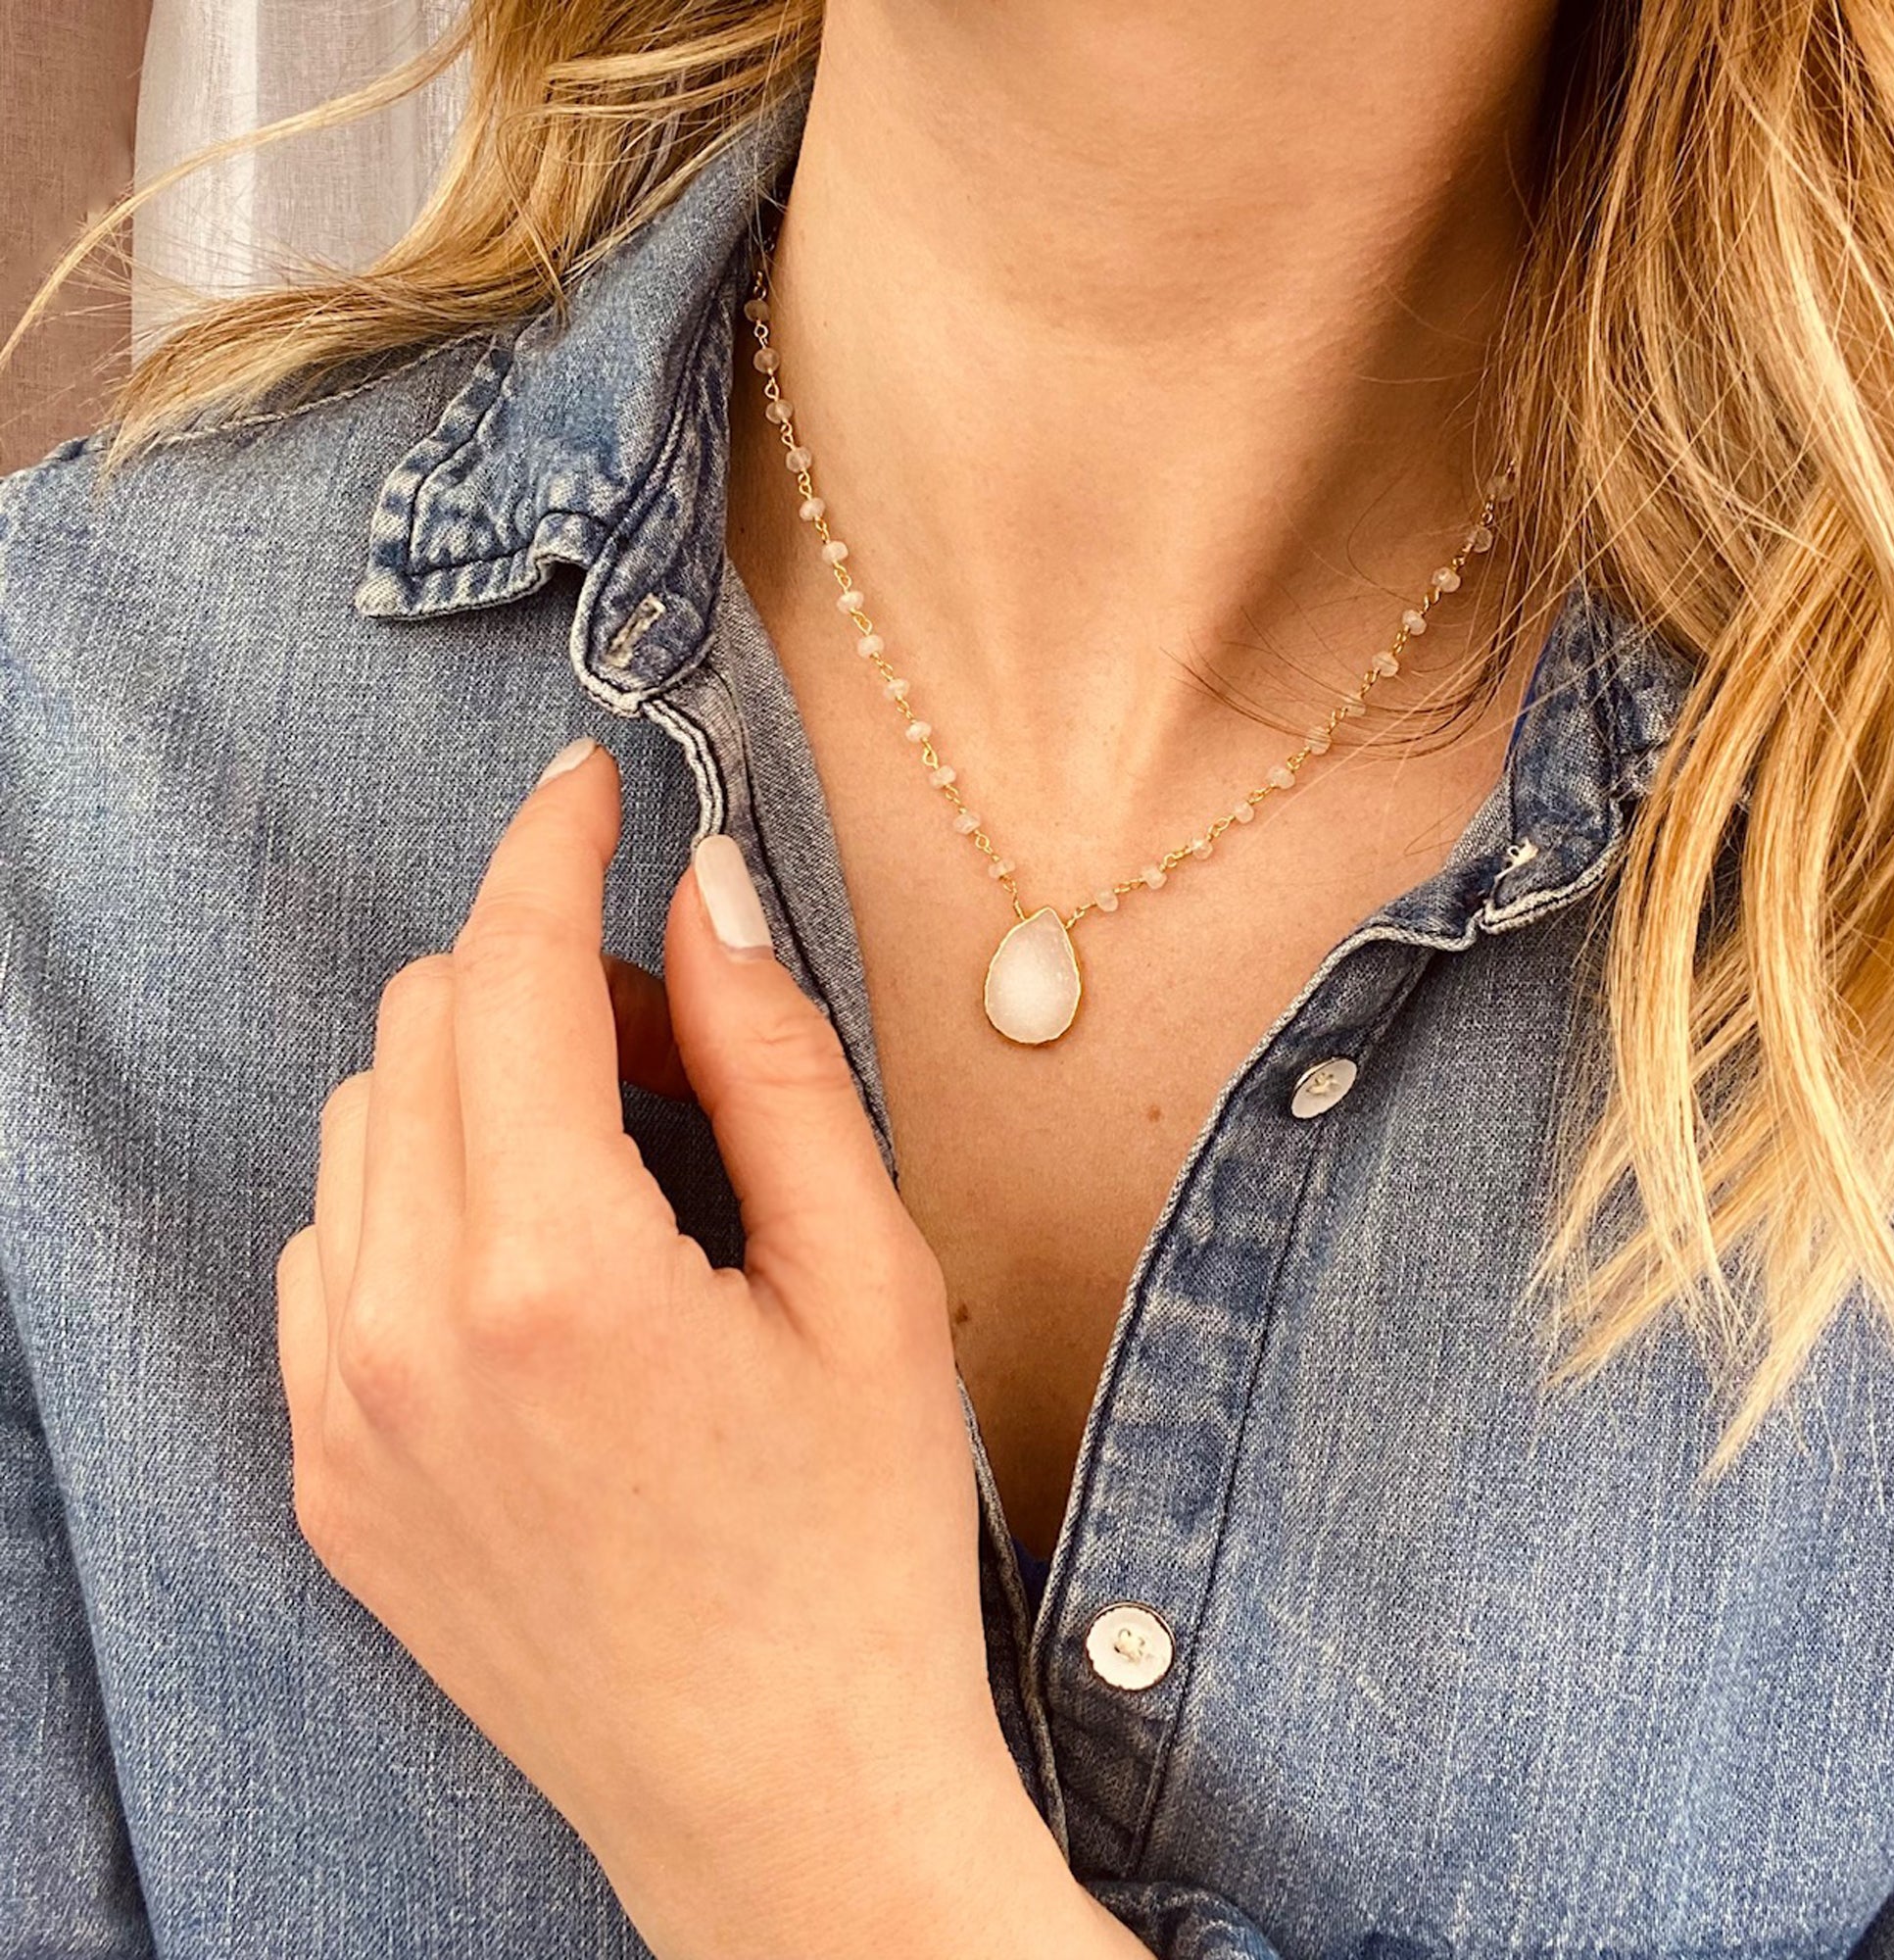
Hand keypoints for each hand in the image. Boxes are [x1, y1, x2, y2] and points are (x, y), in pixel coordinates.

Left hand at [273, 736, 1124, 1958]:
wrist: (783, 1796)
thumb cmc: (858, 1546)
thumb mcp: (870, 1284)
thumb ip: (775, 1064)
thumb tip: (707, 892)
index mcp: (554, 1273)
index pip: (513, 971)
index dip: (552, 849)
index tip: (587, 788)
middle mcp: (403, 1334)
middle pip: (426, 1023)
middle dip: (547, 976)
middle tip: (678, 1043)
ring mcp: (339, 1415)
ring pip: (364, 1125)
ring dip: (483, 1084)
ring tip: (619, 1172)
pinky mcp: (325, 1475)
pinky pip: (330, 1253)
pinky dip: (423, 1200)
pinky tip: (538, 1270)